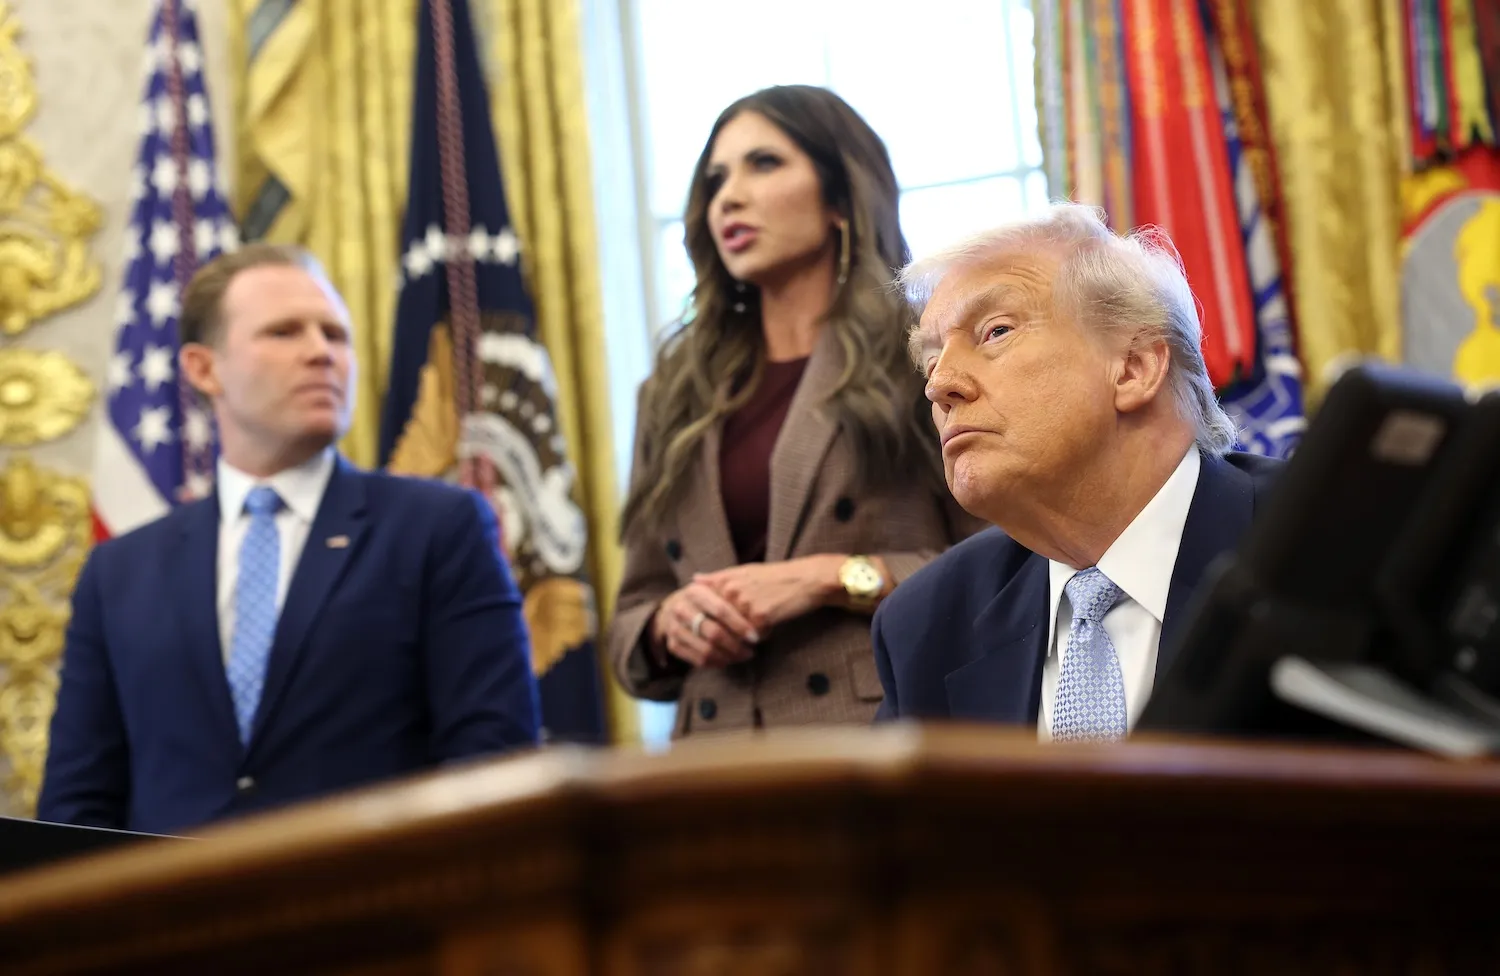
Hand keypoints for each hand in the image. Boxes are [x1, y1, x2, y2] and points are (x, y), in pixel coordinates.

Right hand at [650, 581, 759, 668]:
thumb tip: (758, 610)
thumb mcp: (715, 588)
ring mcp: (674, 628)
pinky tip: (728, 660)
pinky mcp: (673, 645)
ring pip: (706, 650)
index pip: (721, 611)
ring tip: (742, 656)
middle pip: (714, 634)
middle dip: (735, 646)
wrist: (674, 606)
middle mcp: (681, 609)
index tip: (755, 637)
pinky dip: (717, 663)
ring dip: (728, 657)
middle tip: (750, 651)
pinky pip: (699, 660)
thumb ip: (733, 596)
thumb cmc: (705, 598)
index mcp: (695, 592)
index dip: (740, 626)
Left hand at [694, 556, 841, 634]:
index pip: (707, 611)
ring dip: (748, 635)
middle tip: (746, 630)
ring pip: (736, 633)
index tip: (719, 627)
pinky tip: (774, 622)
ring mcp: (744, 603)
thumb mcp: (744, 571)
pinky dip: (764, 634)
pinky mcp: (760, 616)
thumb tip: (694, 579)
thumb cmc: (776, 577)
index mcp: (725, 580)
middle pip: (719, 625)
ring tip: (761, 623)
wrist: (806, 579)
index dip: (713, 623)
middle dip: (730, 634)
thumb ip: (718, 578)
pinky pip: (755, 636)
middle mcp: (731, 590)